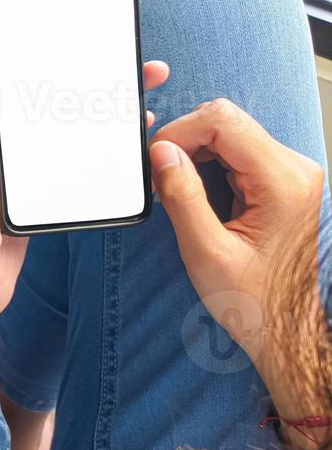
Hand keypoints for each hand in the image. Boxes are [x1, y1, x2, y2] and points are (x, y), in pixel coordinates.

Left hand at [0, 42, 171, 320]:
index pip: (8, 74)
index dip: (42, 51)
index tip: (80, 33)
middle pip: (47, 97)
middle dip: (89, 77)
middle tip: (134, 64)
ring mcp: (16, 167)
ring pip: (64, 127)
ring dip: (101, 111)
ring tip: (143, 97)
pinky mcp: (36, 192)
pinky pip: (72, 161)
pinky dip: (99, 148)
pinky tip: (129, 143)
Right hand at [150, 98, 324, 371]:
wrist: (288, 328)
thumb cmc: (254, 301)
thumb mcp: (206, 252)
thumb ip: (182, 196)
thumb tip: (161, 153)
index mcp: (282, 182)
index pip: (224, 121)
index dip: (180, 132)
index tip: (156, 160)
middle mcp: (294, 169)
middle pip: (228, 121)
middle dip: (185, 141)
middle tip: (162, 177)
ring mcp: (292, 174)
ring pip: (231, 133)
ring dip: (196, 152)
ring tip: (177, 188)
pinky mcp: (283, 182)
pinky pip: (239, 152)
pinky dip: (210, 163)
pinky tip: (197, 191)